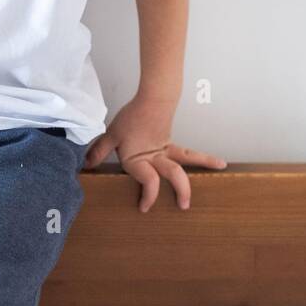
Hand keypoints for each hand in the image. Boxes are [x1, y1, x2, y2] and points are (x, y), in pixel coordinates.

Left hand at [82, 96, 226, 212]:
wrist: (152, 98)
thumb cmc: (132, 117)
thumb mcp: (111, 134)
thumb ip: (100, 150)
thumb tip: (86, 164)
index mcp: (141, 158)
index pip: (148, 179)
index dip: (148, 195)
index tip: (145, 208)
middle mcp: (157, 157)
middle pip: (173, 174)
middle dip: (179, 190)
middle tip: (184, 206)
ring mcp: (166, 150)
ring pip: (187, 161)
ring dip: (203, 167)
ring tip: (219, 173)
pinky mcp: (170, 144)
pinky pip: (186, 154)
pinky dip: (201, 159)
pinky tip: (216, 163)